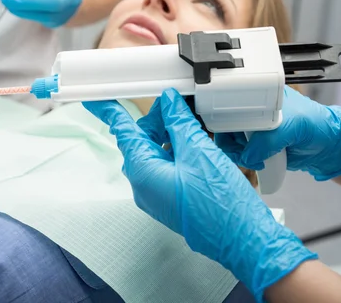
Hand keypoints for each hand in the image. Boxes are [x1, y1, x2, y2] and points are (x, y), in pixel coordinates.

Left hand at [84, 89, 315, 301]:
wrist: (244, 240)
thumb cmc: (221, 204)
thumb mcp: (199, 151)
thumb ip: (179, 122)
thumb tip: (168, 104)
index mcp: (142, 171)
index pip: (122, 132)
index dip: (110, 112)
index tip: (96, 100)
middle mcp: (144, 185)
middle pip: (141, 140)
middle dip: (157, 120)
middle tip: (176, 104)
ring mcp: (157, 195)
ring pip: (156, 153)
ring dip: (171, 135)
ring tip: (193, 123)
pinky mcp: (172, 199)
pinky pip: (167, 168)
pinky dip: (178, 151)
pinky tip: (197, 143)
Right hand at [216, 86, 340, 180]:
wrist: (330, 147)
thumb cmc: (318, 126)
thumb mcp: (291, 127)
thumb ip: (266, 140)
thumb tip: (247, 154)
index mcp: (261, 98)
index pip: (231, 106)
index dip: (227, 121)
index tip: (232, 136)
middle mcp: (254, 112)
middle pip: (227, 126)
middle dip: (231, 142)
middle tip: (242, 152)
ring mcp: (255, 129)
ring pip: (231, 142)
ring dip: (238, 153)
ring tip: (253, 159)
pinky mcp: (257, 145)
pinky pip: (241, 152)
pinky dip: (244, 159)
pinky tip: (256, 161)